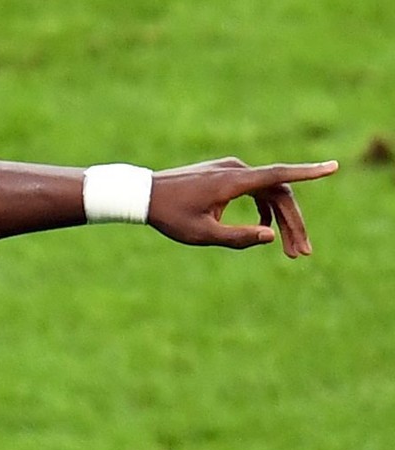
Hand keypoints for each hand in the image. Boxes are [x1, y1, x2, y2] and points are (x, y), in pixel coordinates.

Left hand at [147, 158, 338, 257]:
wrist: (143, 194)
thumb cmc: (170, 216)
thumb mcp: (202, 234)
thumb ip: (237, 238)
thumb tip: (271, 237)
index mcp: (233, 181)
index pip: (279, 175)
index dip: (308, 173)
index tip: (333, 168)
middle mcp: (237, 170)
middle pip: (279, 194)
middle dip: (293, 225)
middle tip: (303, 254)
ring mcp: (231, 170)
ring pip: (269, 193)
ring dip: (281, 221)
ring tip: (290, 250)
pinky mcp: (225, 175)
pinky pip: (255, 190)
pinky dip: (264, 210)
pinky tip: (264, 231)